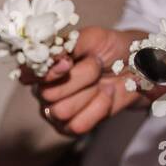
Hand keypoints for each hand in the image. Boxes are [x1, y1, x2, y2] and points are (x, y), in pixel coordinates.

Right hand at [29, 27, 144, 135]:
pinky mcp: (69, 128)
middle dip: (81, 77)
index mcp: (44, 67)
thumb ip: (68, 43)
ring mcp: (54, 112)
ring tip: (101, 83)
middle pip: (48, 94)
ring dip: (90, 94)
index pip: (28, 75)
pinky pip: (78, 125)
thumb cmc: (111, 50)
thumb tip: (52, 58)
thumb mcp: (92, 37)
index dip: (48, 71)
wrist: (137, 67)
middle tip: (96, 67)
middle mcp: (44, 90)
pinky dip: (98, 108)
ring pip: (62, 111)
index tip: (69, 62)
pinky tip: (105, 96)